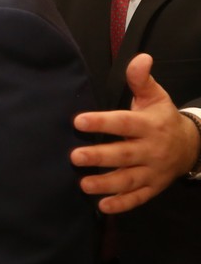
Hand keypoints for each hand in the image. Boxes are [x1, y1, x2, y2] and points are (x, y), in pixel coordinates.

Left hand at [70, 53, 200, 212]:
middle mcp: (152, 150)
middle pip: (124, 154)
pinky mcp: (153, 187)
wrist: (191, 146)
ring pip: (129, 180)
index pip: (124, 123)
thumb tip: (141, 57)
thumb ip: (141, 80)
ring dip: (106, 184)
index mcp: (149, 125)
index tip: (79, 121)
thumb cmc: (161, 117)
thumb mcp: (155, 96)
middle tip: (74, 156)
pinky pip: (138, 198)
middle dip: (100, 156)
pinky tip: (103, 206)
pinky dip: (122, 204)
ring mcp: (153, 171)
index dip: (102, 122)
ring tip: (82, 184)